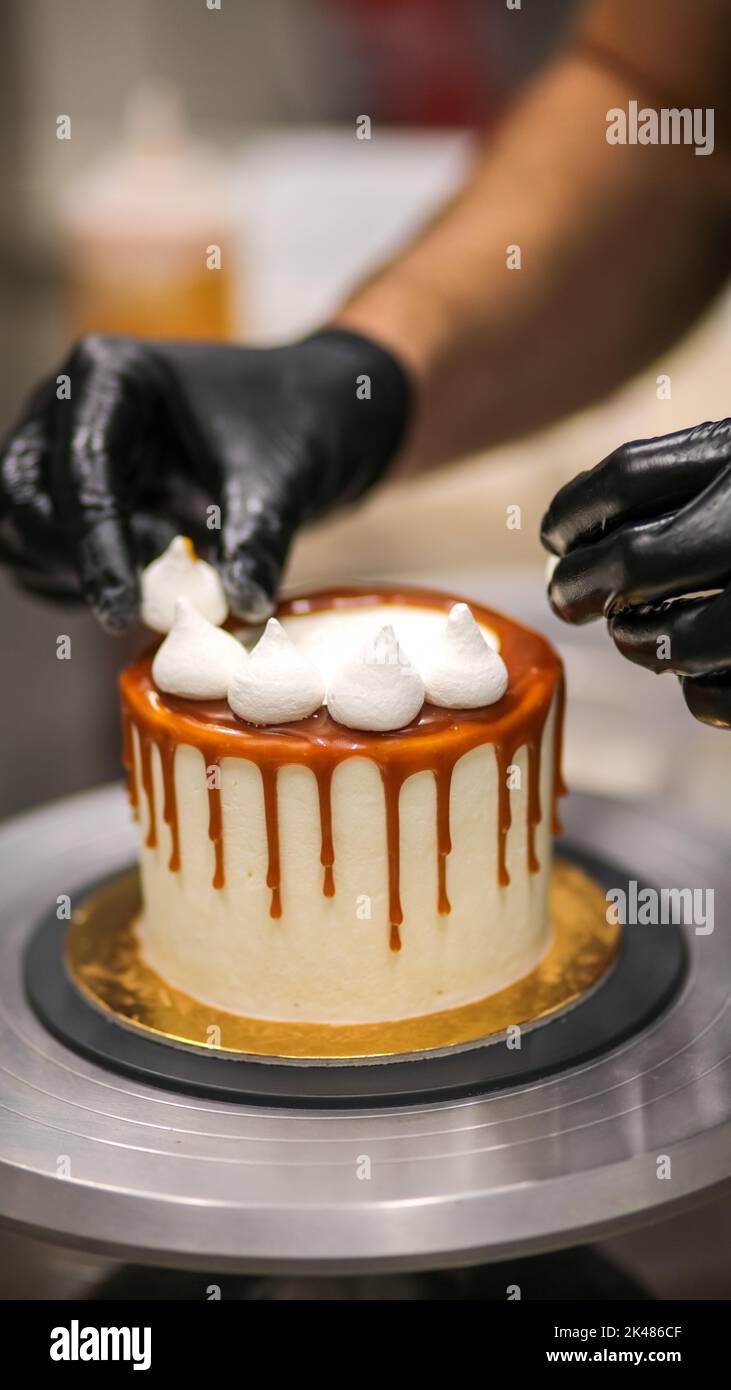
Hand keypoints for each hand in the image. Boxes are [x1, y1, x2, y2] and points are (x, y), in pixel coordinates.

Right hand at [0, 330, 410, 631]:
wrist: (315, 415)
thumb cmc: (300, 423)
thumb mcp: (283, 481)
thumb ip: (257, 541)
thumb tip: (241, 605)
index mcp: (113, 375)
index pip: (80, 468)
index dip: (95, 548)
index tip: (123, 612)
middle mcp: (73, 404)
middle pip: (24, 496)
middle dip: (71, 559)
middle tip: (136, 603)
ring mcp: (66, 447)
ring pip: (23, 527)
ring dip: (74, 574)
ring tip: (160, 582)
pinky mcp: (77, 491)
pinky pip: (47, 549)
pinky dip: (82, 582)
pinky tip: (148, 588)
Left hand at [541, 419, 730, 727]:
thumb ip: (691, 482)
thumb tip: (571, 546)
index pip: (626, 480)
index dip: (573, 513)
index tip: (553, 537)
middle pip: (633, 562)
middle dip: (581, 586)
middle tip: (565, 599)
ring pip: (673, 640)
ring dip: (640, 642)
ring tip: (638, 634)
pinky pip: (714, 696)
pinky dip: (697, 690)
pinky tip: (699, 671)